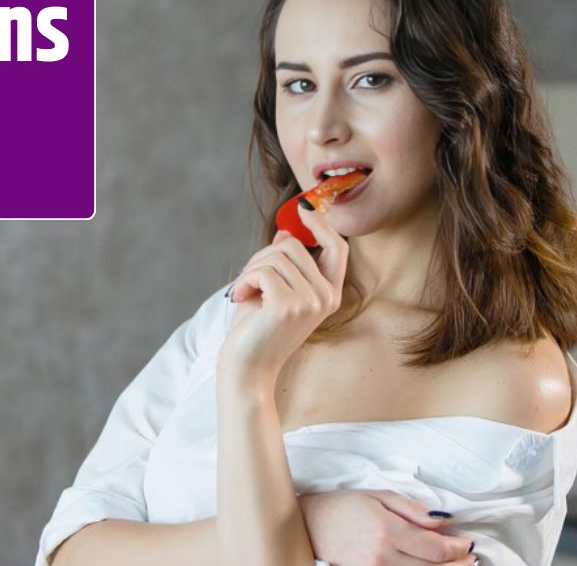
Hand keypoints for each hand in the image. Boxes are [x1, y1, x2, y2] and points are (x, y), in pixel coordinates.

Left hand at [219, 203, 350, 382]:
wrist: (246, 368)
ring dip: (251, 270)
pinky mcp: (288, 306)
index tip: (303, 208)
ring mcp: (310, 302)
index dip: (322, 224)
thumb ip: (284, 264)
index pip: (337, 248)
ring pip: (277, 256)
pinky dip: (244, 280)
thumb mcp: (273, 290)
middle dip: (263, 255)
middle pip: (295, 246)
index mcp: (329, 294)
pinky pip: (263, 271)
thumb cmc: (257, 329)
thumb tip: (287, 234)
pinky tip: (239, 297)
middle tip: (248, 279)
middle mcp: (326, 297)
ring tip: (243, 292)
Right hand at [299, 489, 478, 564]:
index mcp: (387, 530)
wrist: (307, 525)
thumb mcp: (377, 495)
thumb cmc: (341, 506)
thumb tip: (443, 521)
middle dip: (458, 565)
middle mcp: (382, 556)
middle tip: (472, 558)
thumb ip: (412, 509)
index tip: (467, 542)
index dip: (458, 548)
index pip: (435, 548)